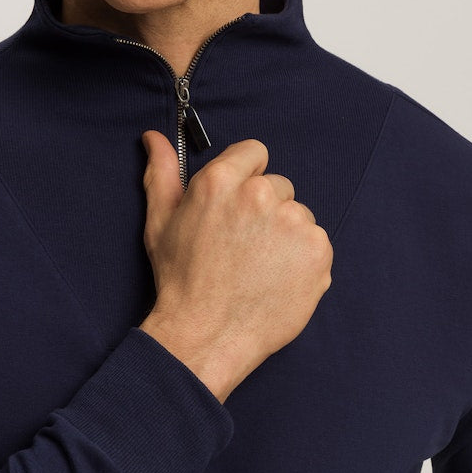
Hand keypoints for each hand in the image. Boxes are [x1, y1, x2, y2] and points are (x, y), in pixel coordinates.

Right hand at [138, 131, 332, 400]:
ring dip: (285, 234)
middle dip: (265, 209)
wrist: (207, 335)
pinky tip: (277, 278)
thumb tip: (154, 137)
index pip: (254, 152)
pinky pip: (316, 243)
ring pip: (298, 216)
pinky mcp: (317, 252)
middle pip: (278, 185)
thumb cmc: (181, 279)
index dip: (246, 176)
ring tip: (259, 266)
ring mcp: (293, 224)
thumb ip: (163, 173)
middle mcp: (260, 196)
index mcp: (222, 182)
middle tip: (243, 244)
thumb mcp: (161, 221)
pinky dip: (303, 259)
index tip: (238, 203)